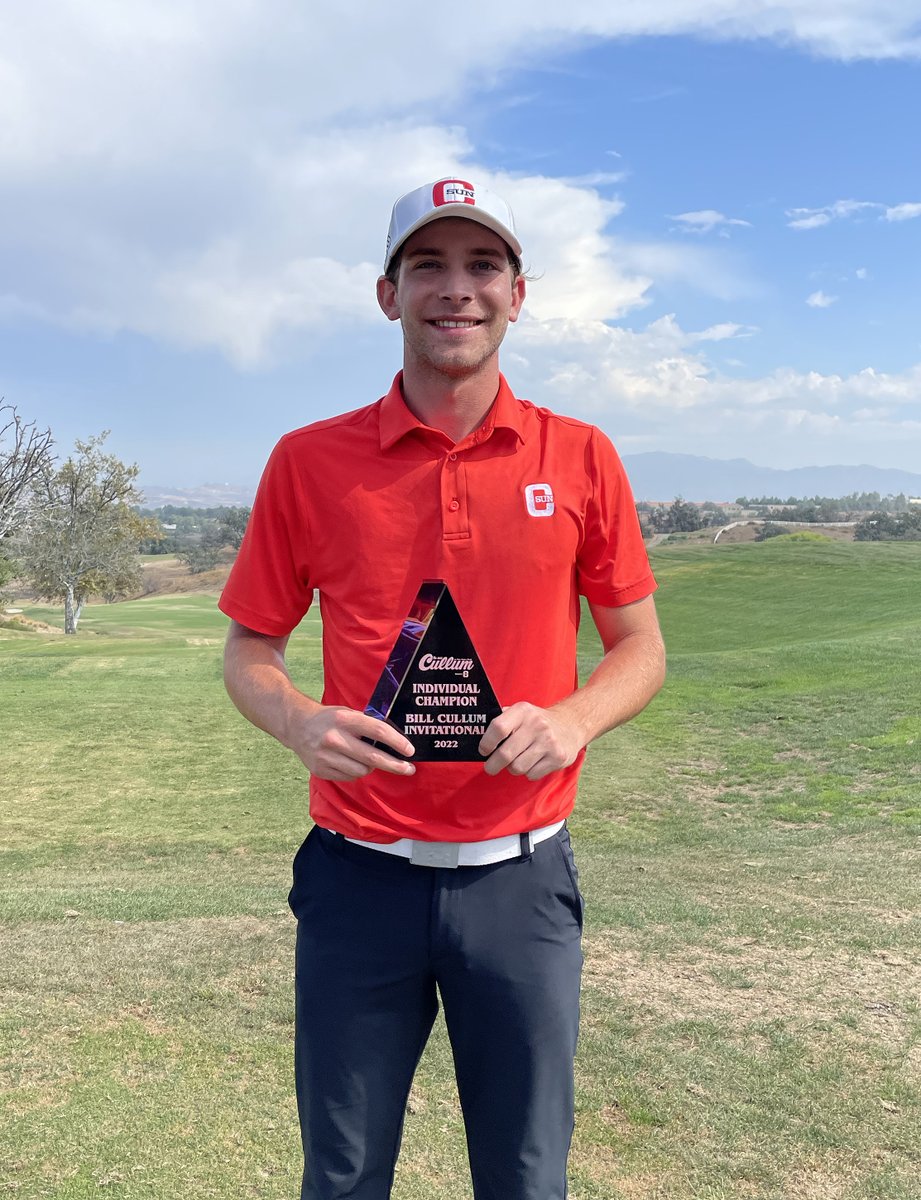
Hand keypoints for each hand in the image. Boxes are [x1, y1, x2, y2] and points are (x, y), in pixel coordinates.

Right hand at [292, 707, 415, 781]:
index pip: (378, 732)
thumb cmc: (329, 719)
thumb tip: (395, 740)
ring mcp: (326, 756)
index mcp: (344, 720)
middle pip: (373, 757)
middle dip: (395, 765)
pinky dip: (356, 772)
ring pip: (362, 770)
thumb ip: (367, 725)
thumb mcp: (347, 713)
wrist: (297, 726)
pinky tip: (352, 763)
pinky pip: (349, 777)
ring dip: (371, 767)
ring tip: (370, 760)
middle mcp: (335, 739)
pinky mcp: (320, 770)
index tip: (410, 750)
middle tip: (409, 769)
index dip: (397, 742)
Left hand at [479, 703, 583, 780]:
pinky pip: (532, 774)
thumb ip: (502, 720)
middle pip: (505, 754)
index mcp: (523, 711)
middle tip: (490, 767)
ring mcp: (549, 742)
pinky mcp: (558, 757)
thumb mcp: (521, 712)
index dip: (487, 742)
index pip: (498, 728)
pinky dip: (528, 772)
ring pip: (517, 767)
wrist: (571, 725)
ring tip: (517, 761)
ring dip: (513, 768)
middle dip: (493, 765)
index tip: (483, 750)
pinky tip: (533, 762)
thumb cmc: (536, 721)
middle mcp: (537, 725)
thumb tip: (476, 734)